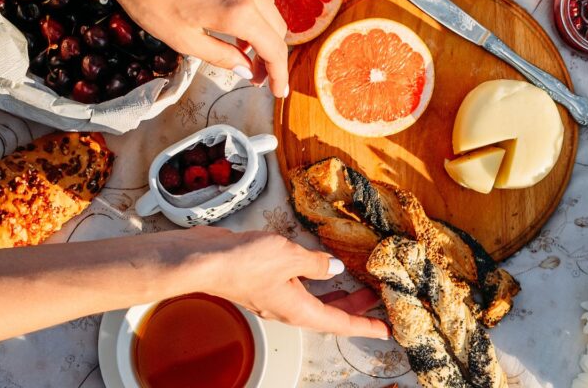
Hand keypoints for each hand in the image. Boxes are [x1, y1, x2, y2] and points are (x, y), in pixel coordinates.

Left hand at [114, 0, 289, 96]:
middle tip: (255, 71)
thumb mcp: (184, 40)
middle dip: (271, 53)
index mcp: (238, 11)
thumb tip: (247, 70)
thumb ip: (222, 57)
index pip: (274, 48)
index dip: (278, 73)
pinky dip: (249, 2)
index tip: (277, 90)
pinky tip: (228, 11)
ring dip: (261, 27)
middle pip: (277, 26)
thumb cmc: (151, 1)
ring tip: (241, 44)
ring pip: (268, 3)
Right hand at [169, 227, 389, 338]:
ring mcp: (275, 297)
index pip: (339, 323)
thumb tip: (333, 268)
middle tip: (374, 300)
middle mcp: (288, 308)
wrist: (203, 261)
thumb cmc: (243, 262)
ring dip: (335, 295)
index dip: (364, 326)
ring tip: (354, 284)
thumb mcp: (290, 257)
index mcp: (298, 309)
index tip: (384, 330)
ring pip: (313, 301)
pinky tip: (318, 266)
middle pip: (328, 314)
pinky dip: (314, 281)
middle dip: (353, 309)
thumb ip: (316, 263)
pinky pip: (297, 287)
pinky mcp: (264, 283)